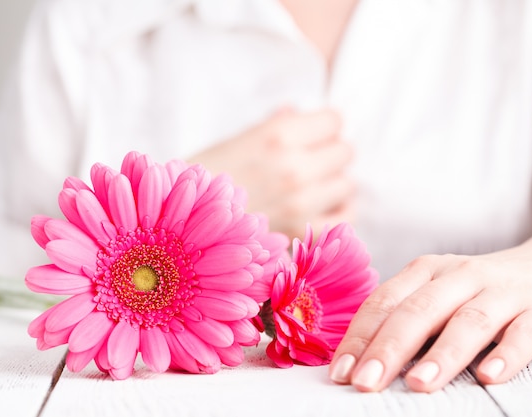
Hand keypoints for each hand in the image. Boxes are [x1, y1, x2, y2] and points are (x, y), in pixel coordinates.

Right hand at [191, 108, 353, 238]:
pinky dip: (336, 213)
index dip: (323, 127)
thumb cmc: (209, 175)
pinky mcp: (302, 231)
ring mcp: (300, 201)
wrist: (184, 218)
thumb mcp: (241, 138)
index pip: (335, 121)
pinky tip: (319, 208)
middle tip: (309, 162)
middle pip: (345, 152)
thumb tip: (302, 113)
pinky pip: (345, 217)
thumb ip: (278, 124)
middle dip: (329, 154)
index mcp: (278, 134)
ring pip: (347, 184)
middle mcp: (293, 166)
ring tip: (311, 186)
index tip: (311, 136)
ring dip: (333, 184)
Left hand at [329, 209, 531, 391]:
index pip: (385, 302)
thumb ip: (406, 318)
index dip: (361, 337)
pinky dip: (506, 354)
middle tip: (365, 383)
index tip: (340, 372)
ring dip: (442, 354)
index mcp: (429, 271)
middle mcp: (462, 276)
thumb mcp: (440, 293)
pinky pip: (524, 334)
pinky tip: (489, 376)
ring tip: (418, 384)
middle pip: (420, 310)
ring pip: (469, 321)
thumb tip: (359, 361)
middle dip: (390, 348)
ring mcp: (504, 291)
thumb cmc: (481, 291)